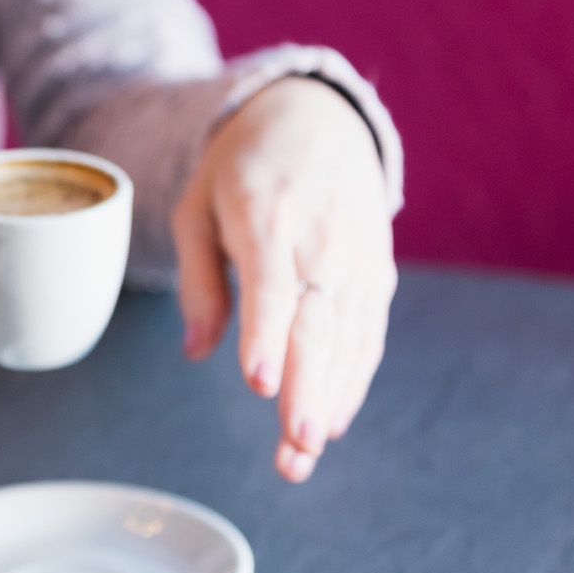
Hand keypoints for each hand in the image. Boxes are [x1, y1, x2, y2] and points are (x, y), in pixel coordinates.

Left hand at [171, 77, 396, 483]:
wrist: (318, 118)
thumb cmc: (243, 167)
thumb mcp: (198, 207)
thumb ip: (196, 279)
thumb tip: (196, 352)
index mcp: (268, 216)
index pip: (272, 284)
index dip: (267, 336)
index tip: (260, 384)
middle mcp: (322, 240)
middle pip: (319, 325)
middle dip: (307, 391)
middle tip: (294, 448)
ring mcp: (358, 259)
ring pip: (349, 341)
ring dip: (330, 401)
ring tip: (304, 454)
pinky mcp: (377, 274)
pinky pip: (367, 336)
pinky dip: (353, 380)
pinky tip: (332, 421)